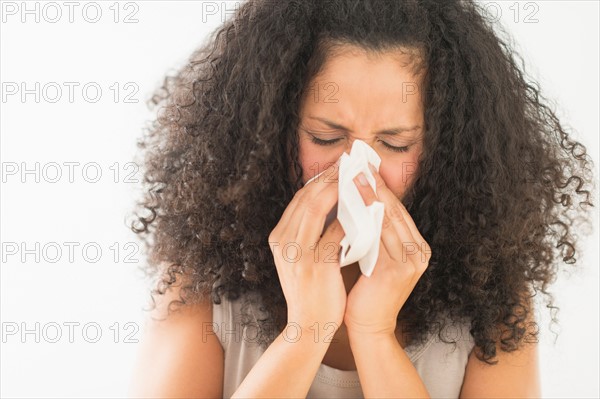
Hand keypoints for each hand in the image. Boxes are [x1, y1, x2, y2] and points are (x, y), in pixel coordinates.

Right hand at [269, 161, 346, 333]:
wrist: (307, 326)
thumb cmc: (309, 290)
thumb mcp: (298, 257)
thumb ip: (307, 231)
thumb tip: (332, 201)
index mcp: (278, 237)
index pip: (299, 199)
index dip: (319, 180)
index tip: (338, 168)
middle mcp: (283, 241)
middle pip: (306, 197)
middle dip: (330, 177)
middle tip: (351, 164)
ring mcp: (297, 253)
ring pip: (317, 207)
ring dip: (339, 189)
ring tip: (358, 178)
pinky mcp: (316, 265)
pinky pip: (335, 232)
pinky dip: (351, 218)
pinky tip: (365, 209)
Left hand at [344, 163, 431, 335]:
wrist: (369, 326)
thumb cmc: (367, 291)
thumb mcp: (374, 256)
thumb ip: (373, 232)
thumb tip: (356, 198)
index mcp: (415, 246)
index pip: (395, 209)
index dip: (379, 186)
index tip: (362, 167)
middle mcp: (419, 251)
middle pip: (394, 209)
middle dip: (374, 184)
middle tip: (357, 163)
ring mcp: (413, 260)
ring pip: (388, 219)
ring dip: (369, 196)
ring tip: (352, 176)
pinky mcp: (400, 270)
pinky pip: (380, 236)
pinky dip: (366, 218)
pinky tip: (351, 203)